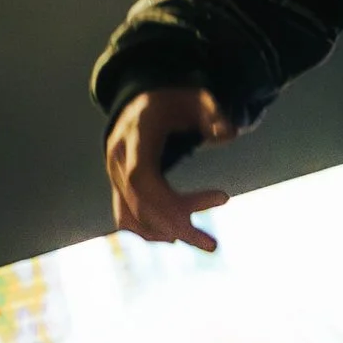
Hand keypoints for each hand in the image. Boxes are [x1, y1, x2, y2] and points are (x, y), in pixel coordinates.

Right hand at [105, 83, 237, 250]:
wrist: (138, 102)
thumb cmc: (172, 101)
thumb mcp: (198, 98)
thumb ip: (214, 115)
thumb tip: (228, 135)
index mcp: (136, 135)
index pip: (141, 176)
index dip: (169, 200)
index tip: (214, 203)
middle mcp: (118, 159)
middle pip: (139, 203)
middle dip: (176, 225)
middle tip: (211, 244)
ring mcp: (114, 176)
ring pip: (131, 216)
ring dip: (166, 231)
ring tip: (204, 241)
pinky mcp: (118, 188)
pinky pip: (127, 217)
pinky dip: (151, 230)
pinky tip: (179, 234)